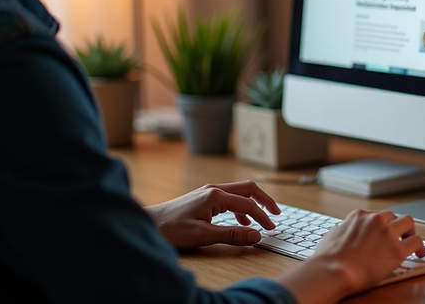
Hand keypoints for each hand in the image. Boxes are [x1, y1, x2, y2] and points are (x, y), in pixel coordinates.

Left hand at [145, 180, 279, 248]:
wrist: (148, 224)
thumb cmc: (171, 229)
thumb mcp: (203, 235)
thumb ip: (232, 234)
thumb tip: (256, 235)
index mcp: (215, 196)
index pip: (248, 204)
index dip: (262, 216)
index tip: (270, 229)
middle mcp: (213, 190)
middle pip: (248, 189)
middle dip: (264, 200)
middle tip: (276, 214)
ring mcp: (208, 192)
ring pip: (239, 192)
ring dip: (253, 203)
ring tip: (262, 218)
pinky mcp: (203, 198)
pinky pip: (230, 197)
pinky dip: (241, 207)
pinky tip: (241, 220)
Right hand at [277, 210, 424, 302]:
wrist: (334, 270)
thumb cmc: (328, 258)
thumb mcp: (332, 235)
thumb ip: (343, 231)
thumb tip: (344, 233)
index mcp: (359, 216)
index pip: (377, 215)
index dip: (382, 225)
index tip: (384, 232)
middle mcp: (375, 220)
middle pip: (394, 215)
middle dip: (397, 225)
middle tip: (401, 236)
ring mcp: (387, 233)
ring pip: (408, 222)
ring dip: (410, 231)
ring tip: (413, 243)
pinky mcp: (397, 250)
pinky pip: (416, 241)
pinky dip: (419, 246)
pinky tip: (420, 253)